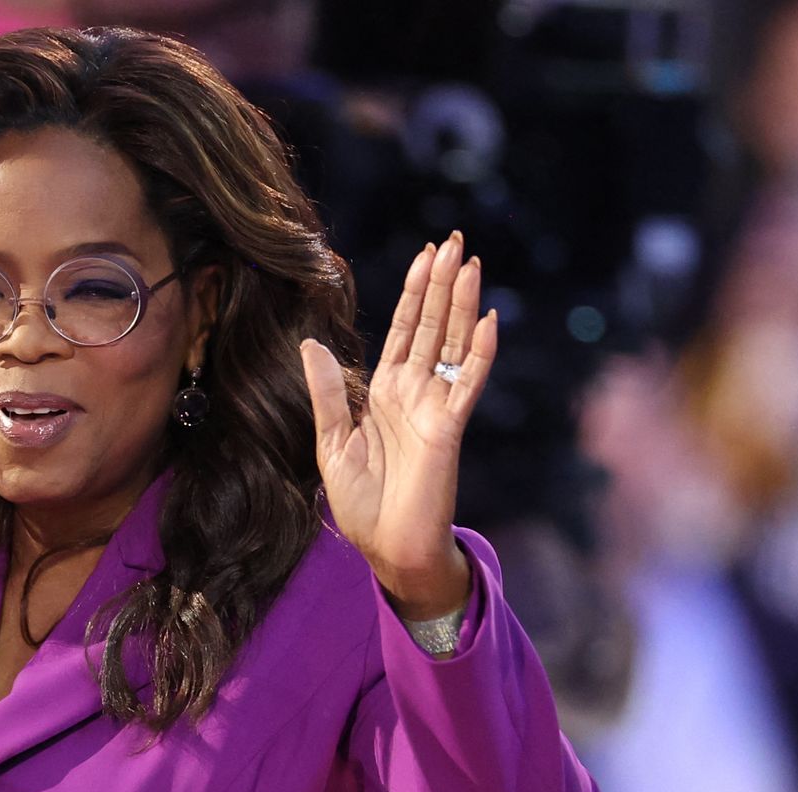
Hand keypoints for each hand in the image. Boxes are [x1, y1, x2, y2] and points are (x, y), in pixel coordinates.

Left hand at [300, 232, 495, 618]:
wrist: (386, 545)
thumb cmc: (361, 503)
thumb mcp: (331, 441)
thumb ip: (328, 392)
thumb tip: (310, 344)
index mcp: (386, 393)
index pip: (404, 330)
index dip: (414, 292)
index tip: (425, 254)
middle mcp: (414, 393)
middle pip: (432, 326)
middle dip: (441, 283)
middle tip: (456, 239)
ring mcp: (435, 407)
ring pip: (451, 344)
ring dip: (462, 304)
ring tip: (470, 263)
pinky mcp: (449, 428)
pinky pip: (466, 383)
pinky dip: (478, 352)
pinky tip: (487, 320)